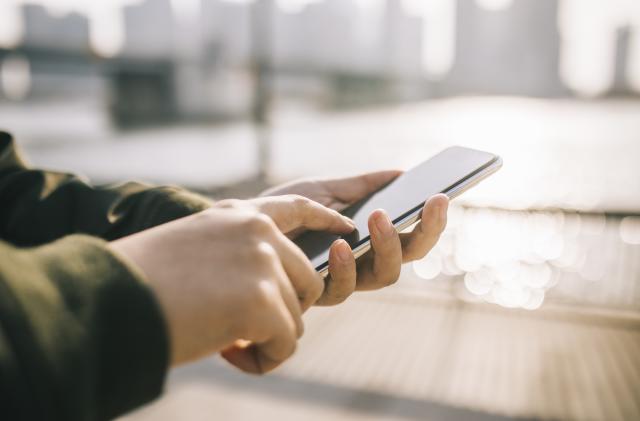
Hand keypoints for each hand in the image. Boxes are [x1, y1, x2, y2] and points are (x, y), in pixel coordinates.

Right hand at [109, 197, 352, 373]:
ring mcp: (262, 262)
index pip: (298, 209)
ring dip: (268, 337)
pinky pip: (286, 342)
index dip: (326, 221)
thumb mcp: (196, 253)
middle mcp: (257, 231)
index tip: (347, 229)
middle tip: (243, 329)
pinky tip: (231, 355)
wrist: (109, 300)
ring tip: (228, 343)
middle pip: (306, 280)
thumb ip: (238, 260)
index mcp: (238, 215)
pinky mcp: (262, 300)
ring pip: (295, 315)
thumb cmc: (142, 283)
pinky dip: (265, 358)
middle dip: (283, 311)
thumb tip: (270, 296)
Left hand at [262, 171, 448, 304]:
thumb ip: (362, 185)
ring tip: (379, 217)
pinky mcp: (318, 292)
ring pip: (384, 277)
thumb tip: (403, 172)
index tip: (443, 194)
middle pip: (408, 258)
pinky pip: (342, 287)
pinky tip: (341, 243)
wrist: (247, 225)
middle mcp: (364, 262)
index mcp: (371, 238)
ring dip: (387, 246)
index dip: (431, 220)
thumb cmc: (289, 208)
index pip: (412, 235)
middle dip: (424, 232)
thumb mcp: (327, 189)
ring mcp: (344, 279)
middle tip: (429, 203)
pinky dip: (346, 265)